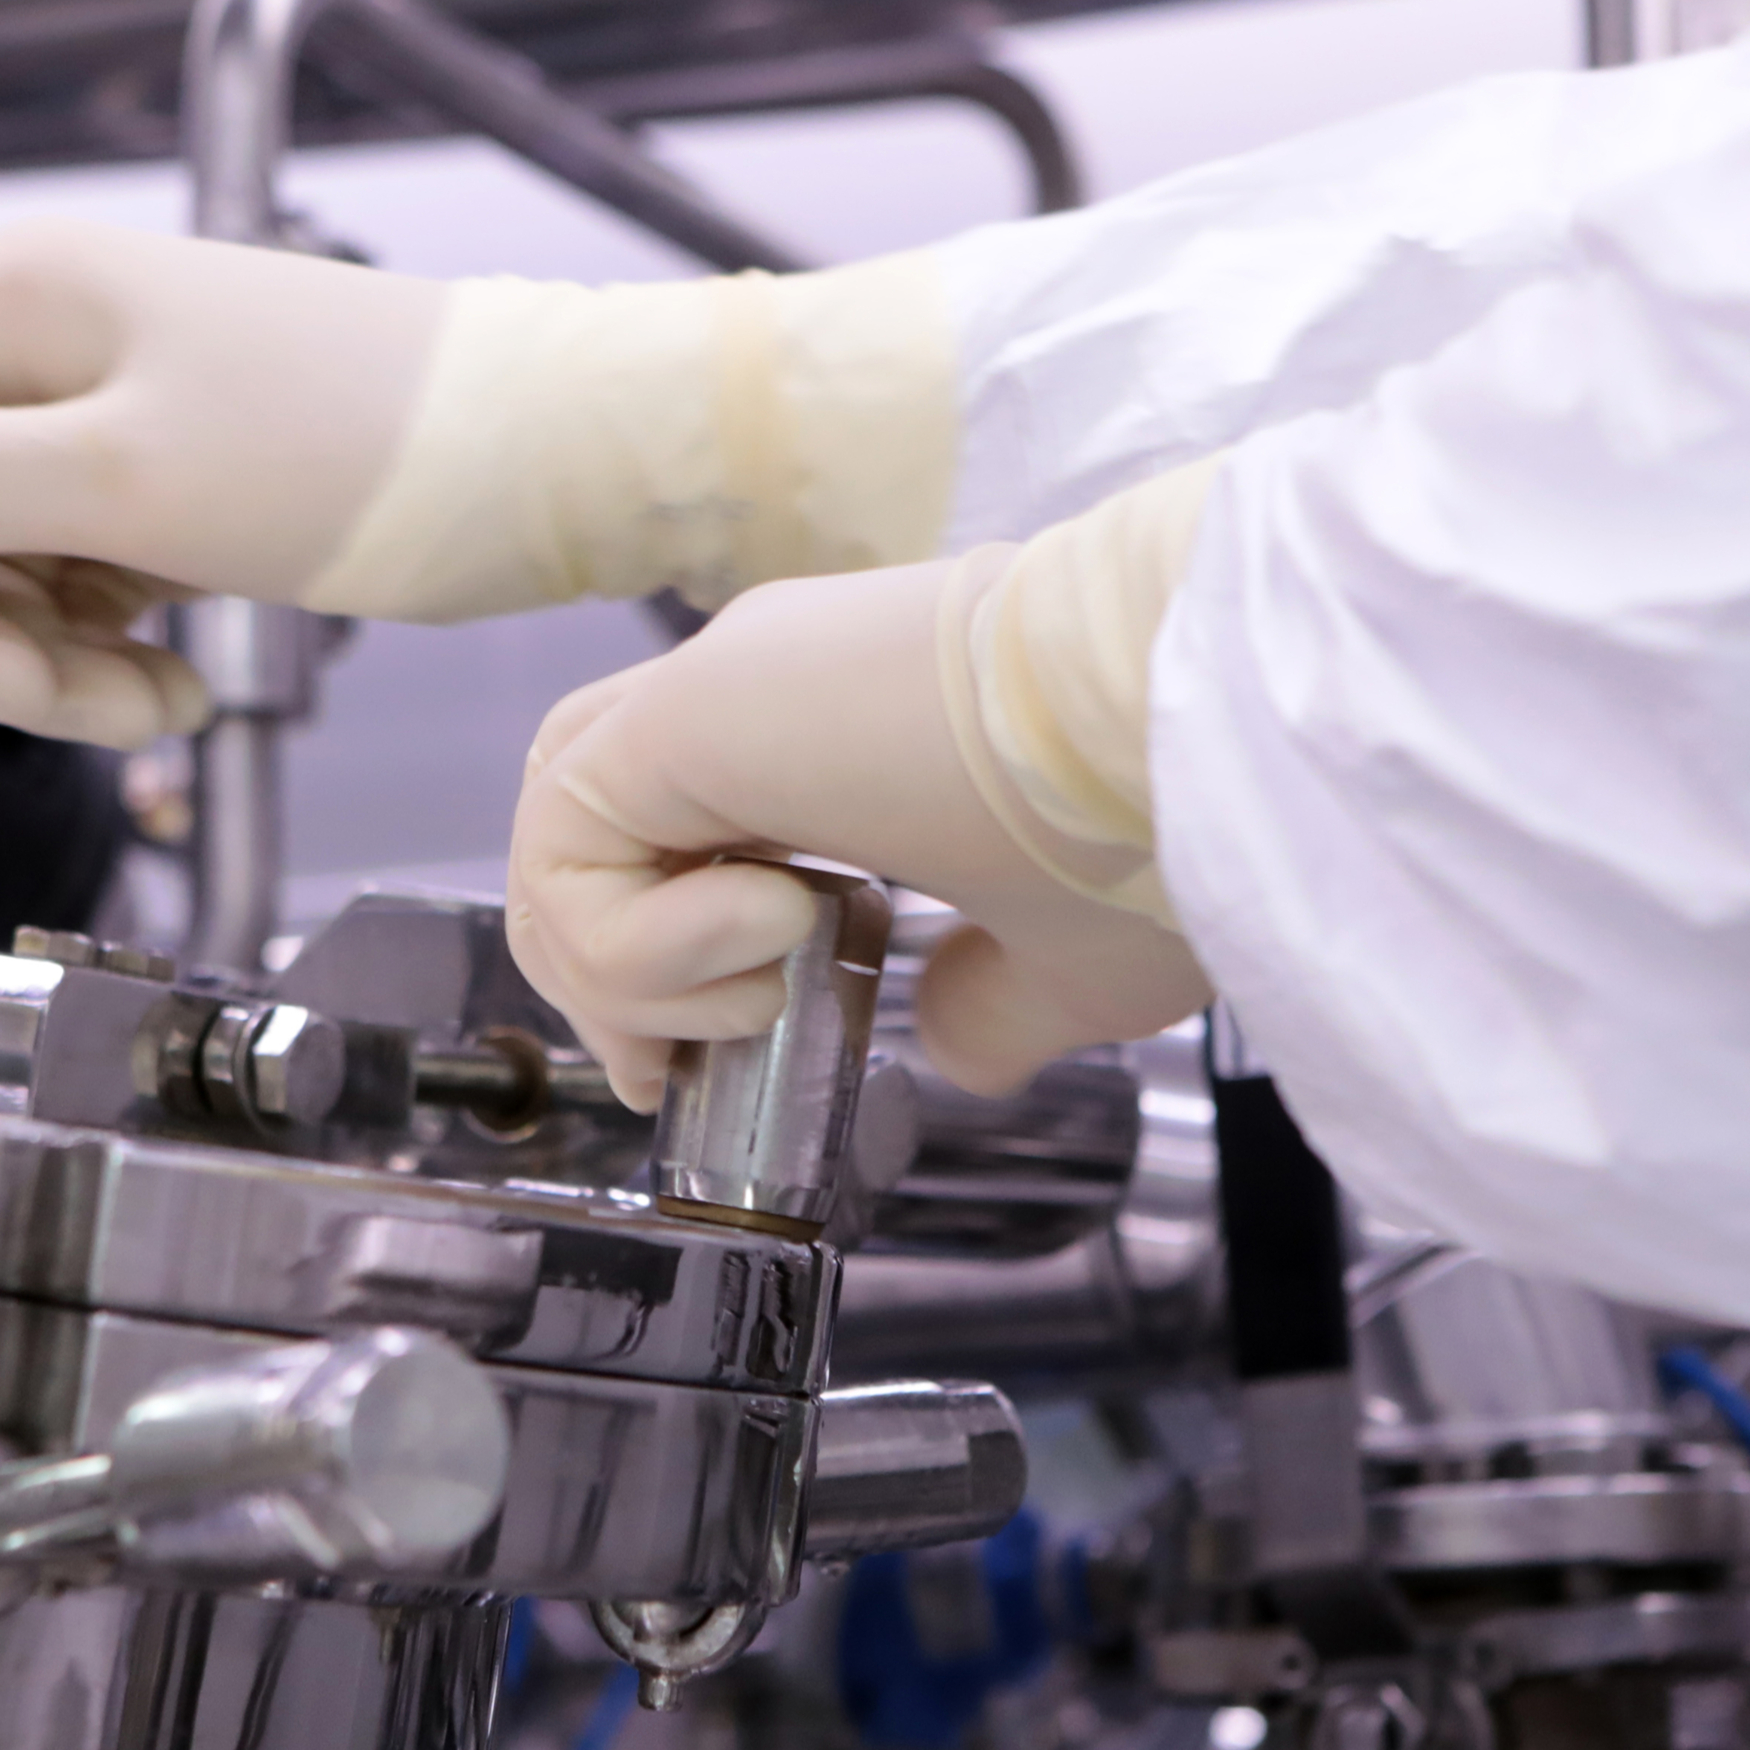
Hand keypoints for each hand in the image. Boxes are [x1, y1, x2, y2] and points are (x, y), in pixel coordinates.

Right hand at [0, 220, 445, 745]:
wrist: (545, 466)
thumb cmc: (358, 448)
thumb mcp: (117, 479)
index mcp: (1, 300)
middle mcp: (30, 352)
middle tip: (44, 694)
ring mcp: (92, 429)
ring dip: (34, 666)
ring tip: (145, 704)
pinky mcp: (150, 499)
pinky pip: (61, 595)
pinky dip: (97, 662)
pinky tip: (175, 689)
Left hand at [508, 555, 1209, 1106]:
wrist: (1190, 723)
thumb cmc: (1159, 825)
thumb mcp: (1074, 966)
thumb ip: (996, 1003)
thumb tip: (956, 1049)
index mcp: (841, 741)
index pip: (664, 840)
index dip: (652, 968)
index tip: (721, 1054)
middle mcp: (763, 698)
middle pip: (581, 836)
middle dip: (608, 983)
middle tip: (689, 1060)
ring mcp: (722, 689)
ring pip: (559, 838)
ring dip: (627, 970)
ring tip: (763, 990)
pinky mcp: (692, 701)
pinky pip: (569, 843)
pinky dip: (639, 938)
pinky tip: (775, 928)